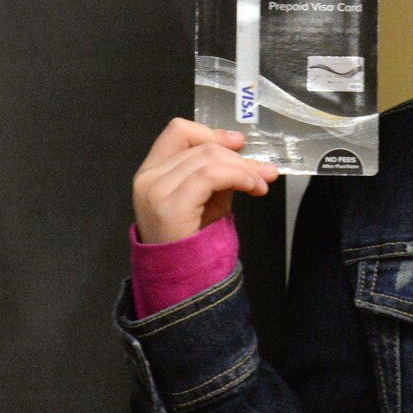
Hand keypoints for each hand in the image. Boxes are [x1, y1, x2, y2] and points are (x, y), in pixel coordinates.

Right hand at [133, 117, 276, 243]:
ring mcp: (155, 191)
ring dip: (243, 168)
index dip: (211, 132)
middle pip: (200, 146)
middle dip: (239, 156)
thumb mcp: (206, 200)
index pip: (178, 132)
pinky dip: (237, 176)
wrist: (180, 280)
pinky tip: (251, 188)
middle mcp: (148, 178)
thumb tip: (248, 159)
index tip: (239, 142)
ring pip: (208, 158)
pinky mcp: (169, 206)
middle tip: (264, 171)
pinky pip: (210, 175)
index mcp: (152, 171)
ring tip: (260, 184)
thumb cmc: (191, 243)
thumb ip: (218, 175)